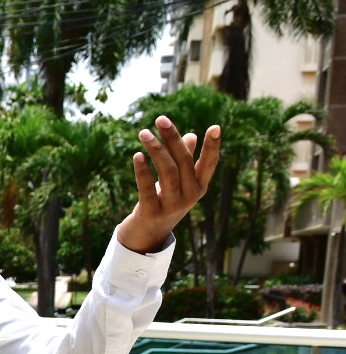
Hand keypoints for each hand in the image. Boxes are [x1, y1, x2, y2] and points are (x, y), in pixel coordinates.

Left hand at [117, 116, 221, 253]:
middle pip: (183, 162)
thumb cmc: (164, 201)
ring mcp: (172, 205)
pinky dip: (142, 171)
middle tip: (160, 119)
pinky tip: (137, 156)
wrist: (147, 234)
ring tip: (144, 133)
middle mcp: (190, 196)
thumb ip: (185, 160)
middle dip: (172, 138)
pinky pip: (147, 188)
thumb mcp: (177, 182)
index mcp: (199, 187)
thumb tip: (190, 135)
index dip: (212, 147)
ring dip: (155, 150)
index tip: (215, 127)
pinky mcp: (153, 212)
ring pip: (166, 171)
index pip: (209, 164)